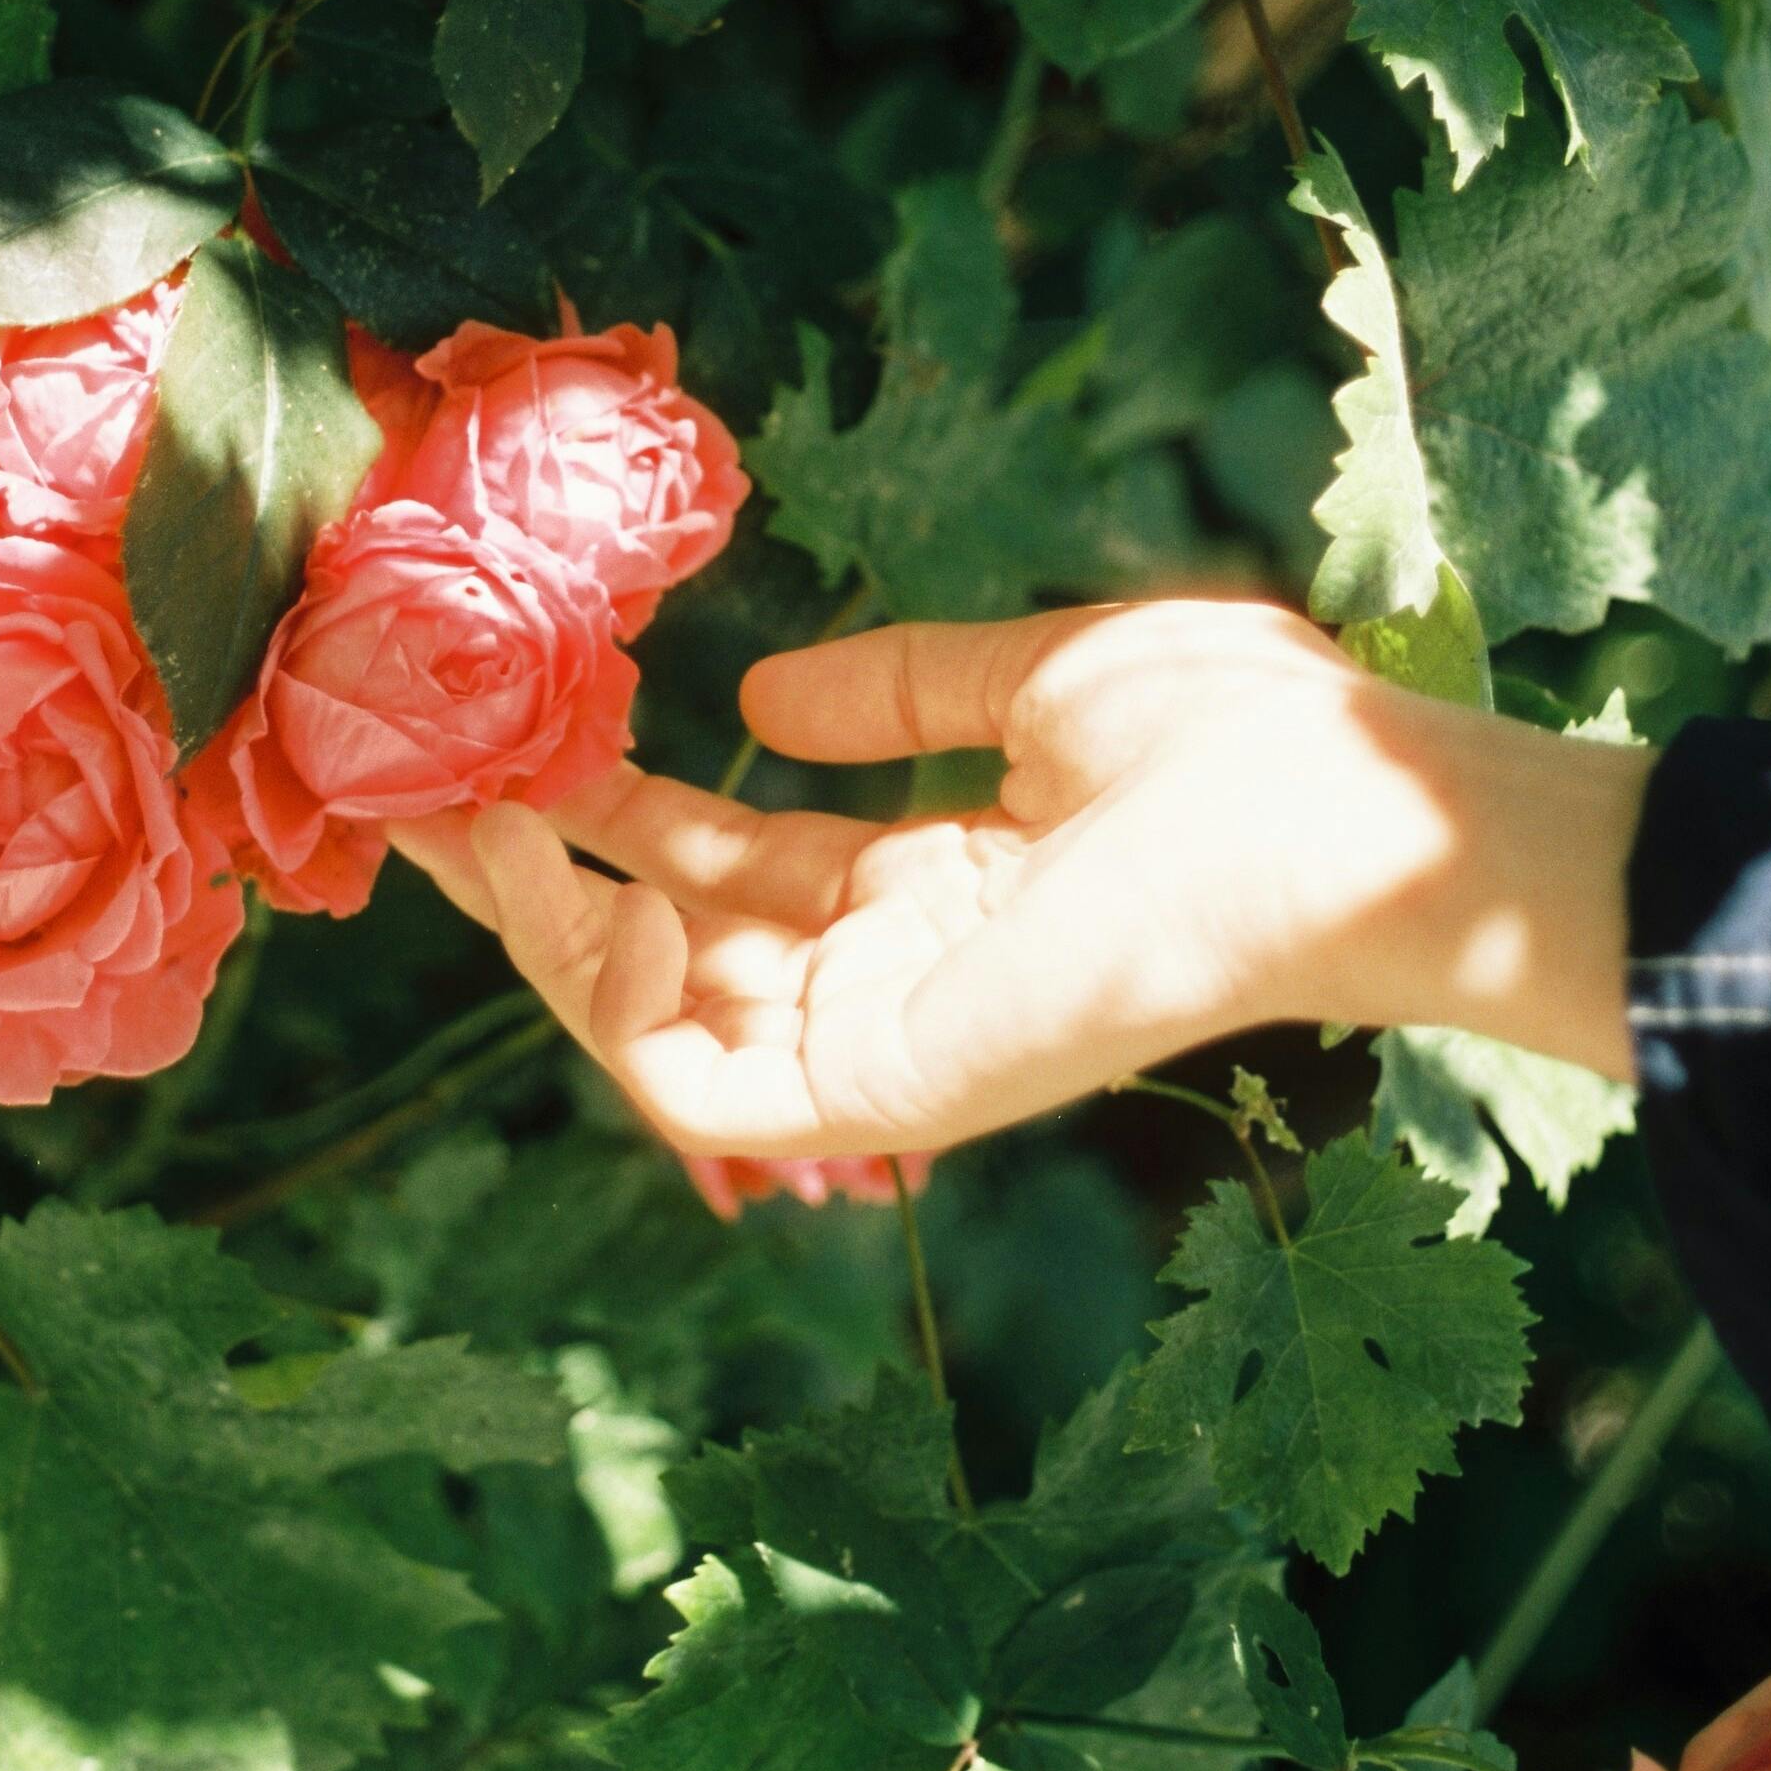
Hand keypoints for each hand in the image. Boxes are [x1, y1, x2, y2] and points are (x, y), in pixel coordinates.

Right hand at [392, 597, 1646, 1165]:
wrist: (1339, 822)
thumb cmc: (1235, 740)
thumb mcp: (1031, 678)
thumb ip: (896, 691)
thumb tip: (760, 692)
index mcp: (938, 886)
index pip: (739, 868)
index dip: (623, 814)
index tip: (519, 746)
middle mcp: (895, 975)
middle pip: (677, 948)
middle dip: (546, 877)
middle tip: (431, 794)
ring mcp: (887, 1043)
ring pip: (662, 1020)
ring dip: (549, 928)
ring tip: (475, 820)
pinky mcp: (888, 1092)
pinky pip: (701, 1080)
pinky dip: (620, 999)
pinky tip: (594, 883)